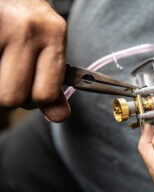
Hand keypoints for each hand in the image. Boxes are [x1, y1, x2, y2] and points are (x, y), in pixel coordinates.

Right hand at [0, 0, 68, 121]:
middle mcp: (29, 29)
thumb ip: (52, 83)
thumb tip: (59, 116)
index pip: (46, 94)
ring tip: (3, 62)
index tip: (30, 90)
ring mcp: (1, 26)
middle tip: (10, 73)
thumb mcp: (48, 47)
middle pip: (13, 98)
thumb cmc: (27, 24)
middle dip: (10, 94)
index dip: (35, 100)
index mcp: (54, 34)